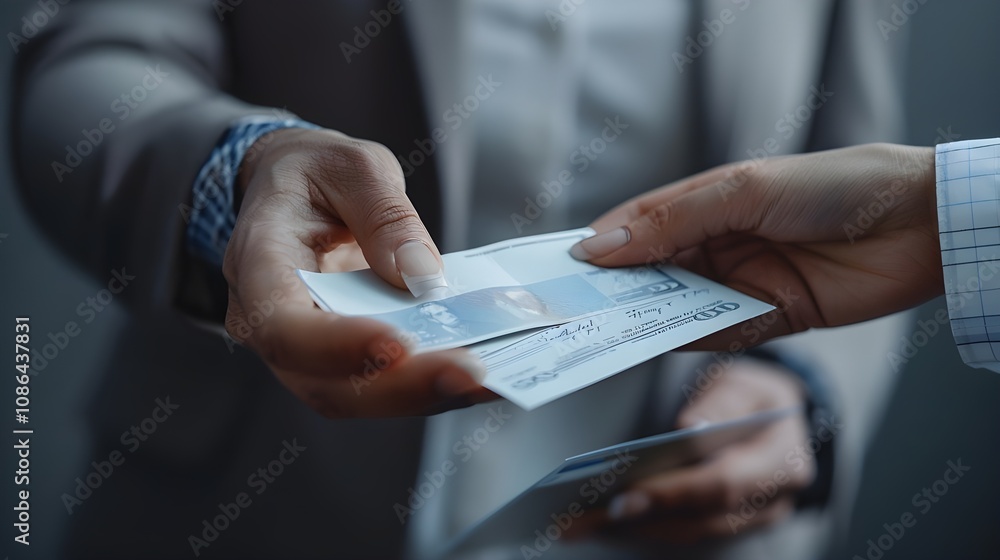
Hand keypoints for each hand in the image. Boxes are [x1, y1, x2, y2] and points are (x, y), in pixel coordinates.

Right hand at [222, 128, 492, 417]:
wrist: (299, 189)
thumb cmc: (316, 173)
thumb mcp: (352, 166)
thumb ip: (385, 215)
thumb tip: (420, 275)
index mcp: (258, 265)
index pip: (282, 326)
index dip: (337, 346)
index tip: (399, 343)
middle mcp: (271, 323)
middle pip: (325, 383)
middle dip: (401, 387)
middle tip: (470, 372)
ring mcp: (305, 351)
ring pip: (357, 397)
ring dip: (424, 395)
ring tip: (487, 380)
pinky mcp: (344, 359)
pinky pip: (383, 385)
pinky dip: (431, 385)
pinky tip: (483, 377)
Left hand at [569, 360, 813, 543]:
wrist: (775, 415)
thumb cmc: (753, 396)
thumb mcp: (744, 383)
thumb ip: (723, 401)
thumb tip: (689, 426)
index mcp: (782, 459)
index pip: (722, 484)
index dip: (671, 493)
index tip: (623, 498)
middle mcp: (773, 500)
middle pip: (701, 519)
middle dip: (642, 518)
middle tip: (588, 518)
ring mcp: (755, 520)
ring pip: (690, 534)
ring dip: (637, 529)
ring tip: (586, 524)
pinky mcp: (731, 525)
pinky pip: (687, 533)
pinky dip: (647, 528)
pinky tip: (609, 524)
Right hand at [570, 144, 940, 348]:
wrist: (917, 225)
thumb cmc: (833, 187)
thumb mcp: (742, 191)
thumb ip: (672, 222)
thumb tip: (600, 245)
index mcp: (708, 202)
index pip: (639, 224)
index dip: (601, 244)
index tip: (561, 267)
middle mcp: (718, 242)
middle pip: (652, 270)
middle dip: (615, 288)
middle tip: (572, 309)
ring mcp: (741, 282)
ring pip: (677, 305)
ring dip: (645, 317)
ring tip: (602, 332)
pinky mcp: (767, 318)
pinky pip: (716, 334)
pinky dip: (688, 338)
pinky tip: (658, 343)